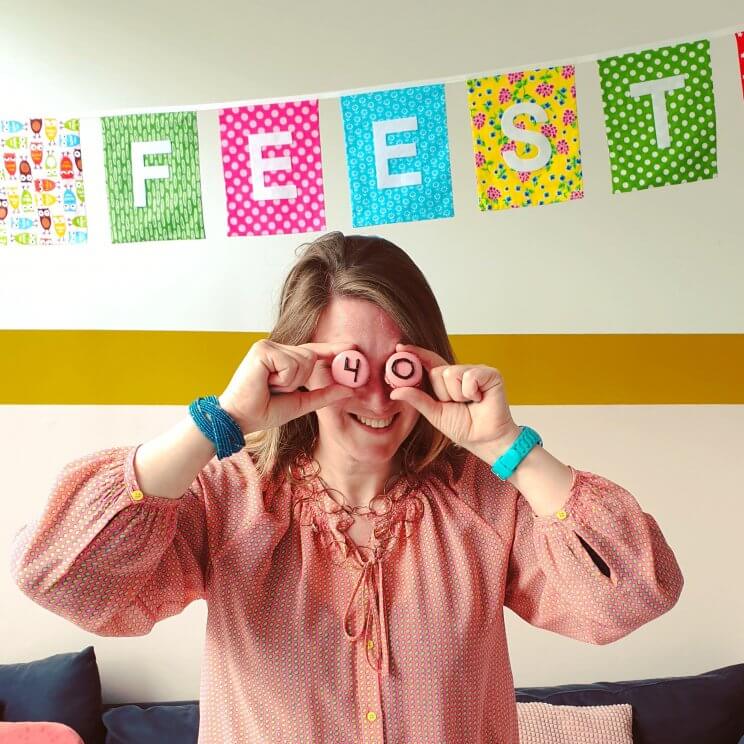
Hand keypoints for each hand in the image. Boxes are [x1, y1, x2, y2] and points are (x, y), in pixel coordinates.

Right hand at [219, 339, 354, 433]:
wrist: (240, 419)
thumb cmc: (264, 411)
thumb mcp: (301, 403)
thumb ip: (324, 394)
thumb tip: (349, 389)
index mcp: (284, 359)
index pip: (313, 351)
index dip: (333, 349)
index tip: (353, 347)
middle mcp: (276, 349)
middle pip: (312, 356)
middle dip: (301, 379)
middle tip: (276, 389)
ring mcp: (268, 346)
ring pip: (304, 360)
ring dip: (291, 382)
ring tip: (270, 387)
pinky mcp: (262, 349)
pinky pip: (291, 364)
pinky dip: (283, 379)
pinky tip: (266, 382)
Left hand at [388, 343, 520, 461]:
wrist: (485, 440)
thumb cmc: (464, 427)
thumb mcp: (434, 413)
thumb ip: (417, 400)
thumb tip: (394, 392)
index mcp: (446, 381)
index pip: (428, 362)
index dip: (415, 354)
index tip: (399, 348)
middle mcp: (460, 373)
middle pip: (437, 371)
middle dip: (443, 393)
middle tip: (457, 405)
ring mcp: (475, 371)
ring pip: (451, 373)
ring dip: (457, 395)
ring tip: (470, 403)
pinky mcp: (490, 374)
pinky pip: (469, 376)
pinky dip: (471, 392)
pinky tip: (480, 399)